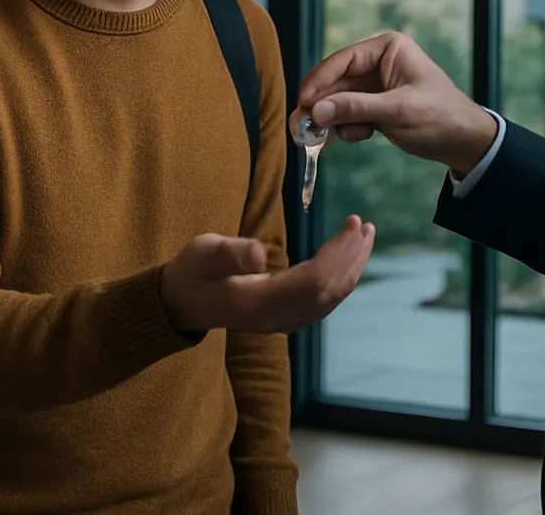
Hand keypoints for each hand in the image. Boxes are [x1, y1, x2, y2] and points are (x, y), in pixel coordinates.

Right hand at [160, 215, 375, 333]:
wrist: (179, 304)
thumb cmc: (190, 272)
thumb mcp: (202, 254)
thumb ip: (229, 254)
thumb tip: (259, 255)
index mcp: (259, 304)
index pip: (314, 281)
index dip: (338, 252)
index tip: (352, 222)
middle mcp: (276, 319)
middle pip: (328, 290)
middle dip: (352, 257)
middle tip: (365, 226)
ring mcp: (282, 322)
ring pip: (329, 298)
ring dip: (351, 268)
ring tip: (364, 238)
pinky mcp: (283, 318)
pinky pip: (322, 301)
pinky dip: (339, 279)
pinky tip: (346, 260)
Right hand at [295, 30, 498, 173]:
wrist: (464, 142)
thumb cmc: (441, 116)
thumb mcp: (398, 111)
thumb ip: (356, 108)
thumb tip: (317, 110)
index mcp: (387, 49)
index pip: (343, 60)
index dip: (320, 81)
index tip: (304, 102)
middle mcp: (378, 63)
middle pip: (335, 81)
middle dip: (321, 105)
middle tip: (301, 127)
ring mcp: (375, 85)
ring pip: (338, 100)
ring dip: (332, 119)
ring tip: (323, 139)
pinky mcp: (374, 106)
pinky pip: (348, 114)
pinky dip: (346, 127)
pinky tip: (359, 136)